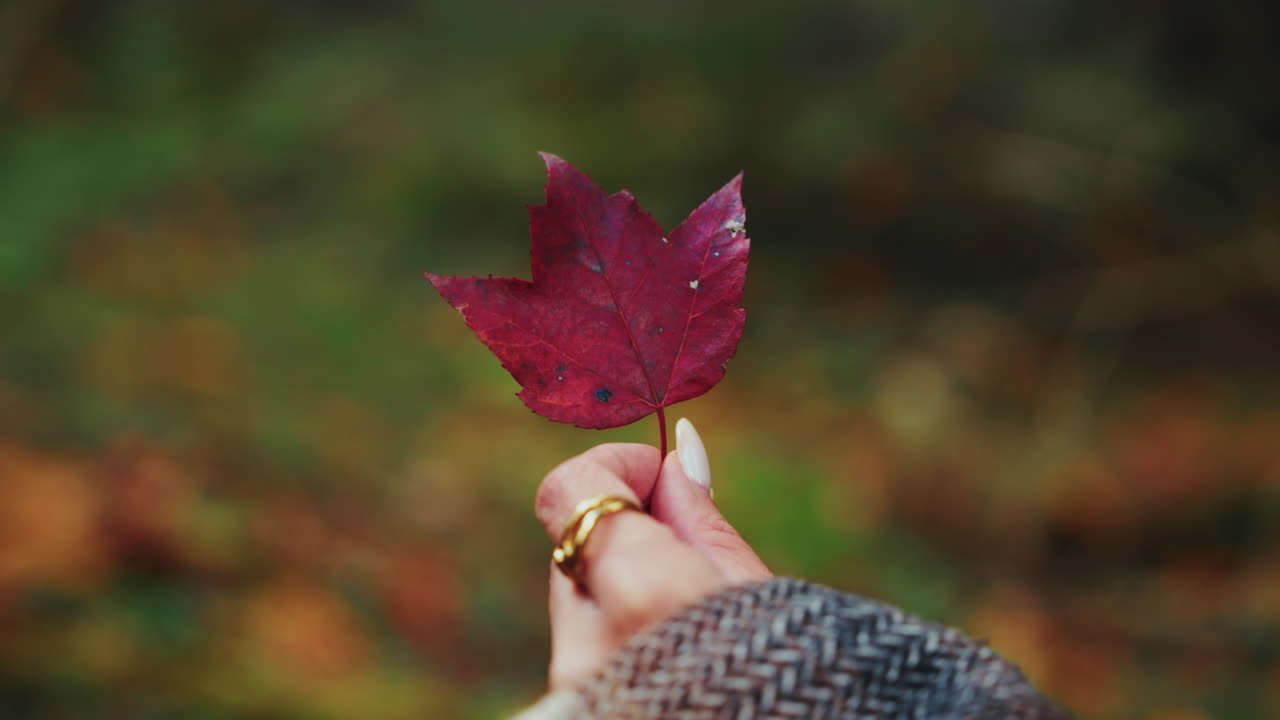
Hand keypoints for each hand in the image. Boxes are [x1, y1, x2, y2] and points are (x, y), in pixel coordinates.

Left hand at [533, 418, 771, 688]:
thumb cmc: (794, 686)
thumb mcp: (763, 594)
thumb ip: (702, 520)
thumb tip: (674, 455)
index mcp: (644, 594)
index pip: (570, 490)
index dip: (613, 465)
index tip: (661, 475)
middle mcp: (590, 643)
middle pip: (573, 545)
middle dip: (625, 533)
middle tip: (694, 552)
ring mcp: (576, 687)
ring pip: (577, 601)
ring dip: (622, 588)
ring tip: (695, 623)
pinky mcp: (575, 710)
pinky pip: (585, 649)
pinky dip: (620, 634)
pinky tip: (676, 656)